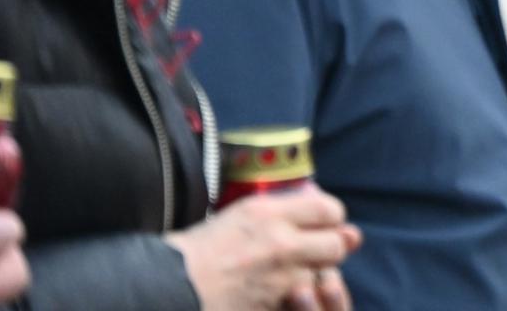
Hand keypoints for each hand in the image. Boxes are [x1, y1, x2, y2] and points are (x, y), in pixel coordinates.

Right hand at [164, 189, 360, 310]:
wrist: (169, 287)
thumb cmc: (198, 251)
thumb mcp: (239, 215)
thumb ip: (279, 210)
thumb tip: (312, 206)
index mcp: (268, 213)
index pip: (329, 209)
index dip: (333, 219)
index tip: (326, 225)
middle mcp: (280, 242)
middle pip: (337, 244)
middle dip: (332, 249)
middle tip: (319, 254)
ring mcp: (280, 277)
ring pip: (325, 276)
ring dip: (316, 277)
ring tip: (297, 277)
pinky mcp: (275, 304)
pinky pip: (303, 299)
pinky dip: (297, 298)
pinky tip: (282, 294)